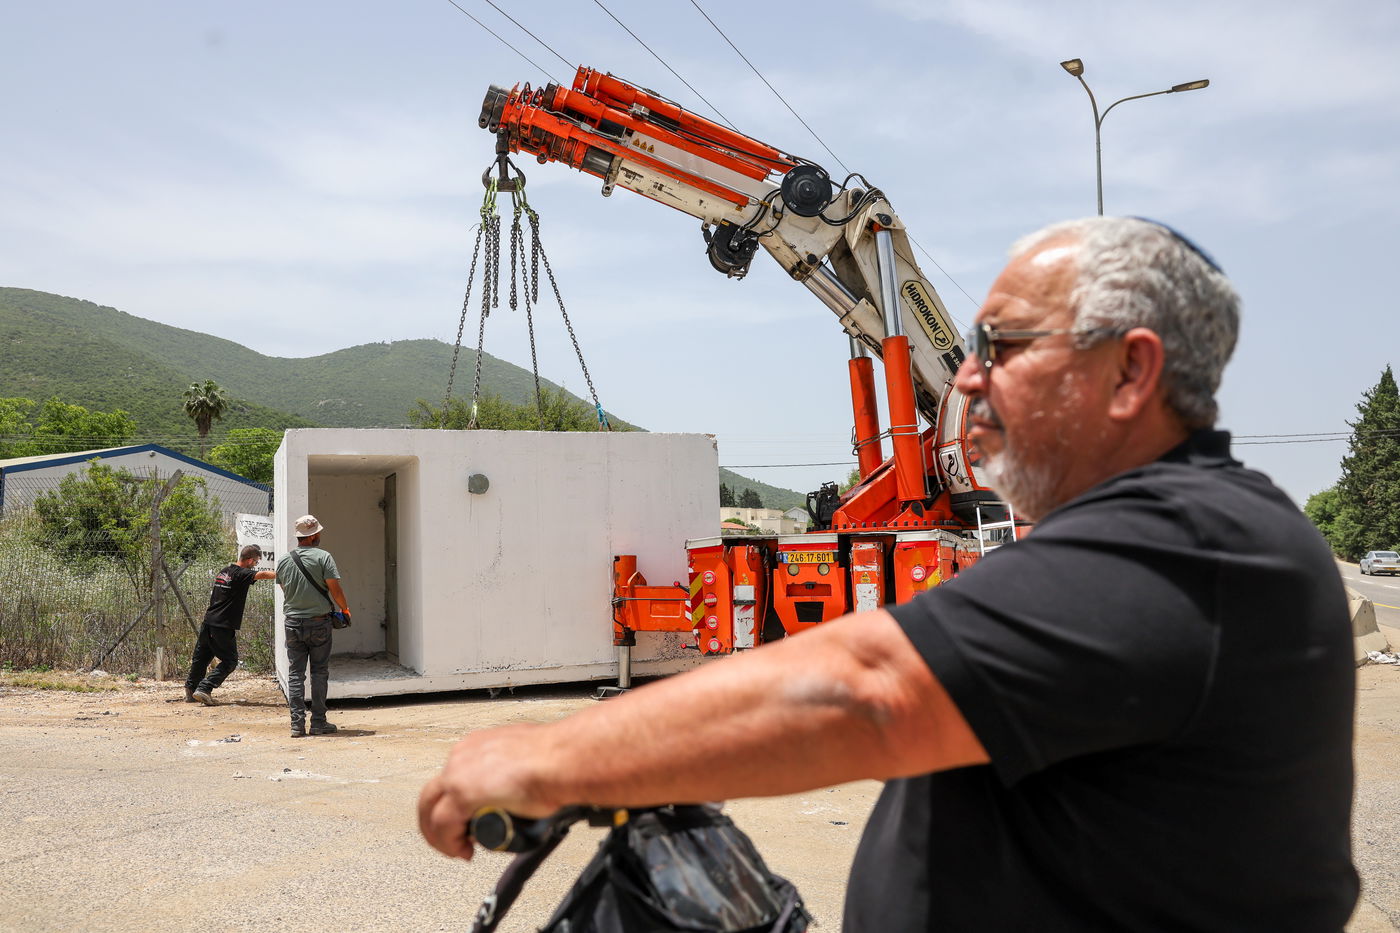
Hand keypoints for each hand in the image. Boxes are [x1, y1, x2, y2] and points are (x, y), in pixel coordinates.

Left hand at [417, 723, 557, 858]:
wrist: (562, 759)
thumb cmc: (555, 758)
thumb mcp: (524, 760)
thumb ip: (512, 773)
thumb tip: (519, 791)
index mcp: (477, 746)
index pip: (452, 777)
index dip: (454, 803)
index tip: (466, 819)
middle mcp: (463, 757)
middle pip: (432, 794)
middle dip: (436, 821)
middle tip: (452, 839)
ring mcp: (459, 775)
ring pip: (431, 810)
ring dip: (440, 835)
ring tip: (457, 849)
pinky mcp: (462, 795)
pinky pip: (442, 826)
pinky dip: (449, 842)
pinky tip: (463, 851)